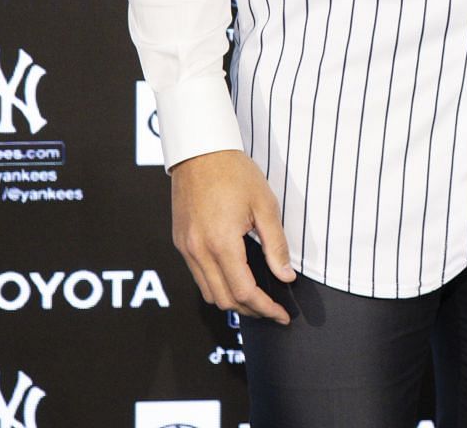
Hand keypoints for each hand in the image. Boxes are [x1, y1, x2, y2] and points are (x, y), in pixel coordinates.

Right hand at [169, 149, 297, 323]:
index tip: (282, 315)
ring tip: (256, 298)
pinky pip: (198, 276)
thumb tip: (286, 276)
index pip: (245, 292)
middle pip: (224, 300)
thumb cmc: (236, 173)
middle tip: (272, 310)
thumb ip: (276, 245)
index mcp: (221, 243)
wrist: (200, 151)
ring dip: (232, 301)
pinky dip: (217, 285)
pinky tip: (235, 278)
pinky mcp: (181, 242)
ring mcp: (186, 248)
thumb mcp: (265, 206)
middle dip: (251, 310)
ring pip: (208, 292)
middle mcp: (199, 251)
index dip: (266, 308)